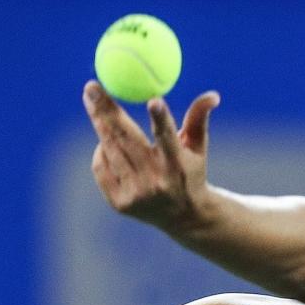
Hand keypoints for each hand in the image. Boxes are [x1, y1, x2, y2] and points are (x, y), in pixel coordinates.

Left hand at [82, 80, 220, 230]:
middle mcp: (156, 182)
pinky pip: (100, 166)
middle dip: (106, 110)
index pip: (169, 139)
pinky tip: (105, 140)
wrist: (183, 217)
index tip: (153, 100)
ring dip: (99, 123)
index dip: (161, 120)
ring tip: (93, 102)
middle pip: (126, 140)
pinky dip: (101, 150)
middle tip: (92, 87)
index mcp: (177, 165)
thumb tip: (212, 95)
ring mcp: (135, 195)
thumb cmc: (189, 171)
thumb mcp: (197, 147)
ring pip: (109, 150)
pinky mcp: (119, 203)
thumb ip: (199, 118)